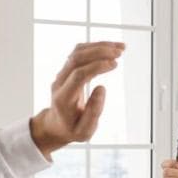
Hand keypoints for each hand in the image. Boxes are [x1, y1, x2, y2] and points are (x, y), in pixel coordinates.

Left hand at [30, 41, 124, 158]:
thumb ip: (93, 112)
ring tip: (120, 47)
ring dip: (99, 46)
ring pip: (78, 51)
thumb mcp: (84, 131)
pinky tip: (111, 48)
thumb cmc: (72, 128)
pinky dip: (96, 47)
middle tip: (120, 52)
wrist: (57, 125)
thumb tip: (102, 88)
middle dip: (99, 52)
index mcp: (63, 97)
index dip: (97, 67)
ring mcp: (62, 73)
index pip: (78, 75)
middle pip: (76, 58)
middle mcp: (60, 82)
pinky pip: (80, 52)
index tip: (115, 64)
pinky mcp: (68, 69)